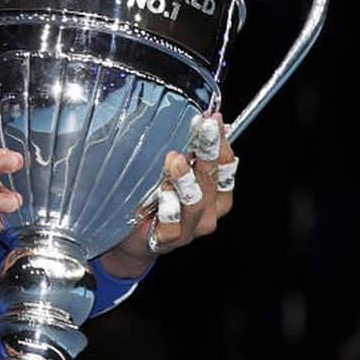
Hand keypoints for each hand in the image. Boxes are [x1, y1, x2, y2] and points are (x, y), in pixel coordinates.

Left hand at [100, 114, 235, 277]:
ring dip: (186, 179)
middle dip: (208, 151)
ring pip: (196, 203)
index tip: (212, 119)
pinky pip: (173, 227)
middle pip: (213, 180)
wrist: (133, 238)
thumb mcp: (170, 170)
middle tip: (202, 128)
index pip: (226, 165)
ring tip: (175, 159)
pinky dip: (169, 210)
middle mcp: (207, 211)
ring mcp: (189, 229)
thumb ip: (187, 150)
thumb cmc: (155, 199)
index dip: (221, 141)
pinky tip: (161, 196)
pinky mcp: (167, 240)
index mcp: (214, 193)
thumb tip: (201, 118)